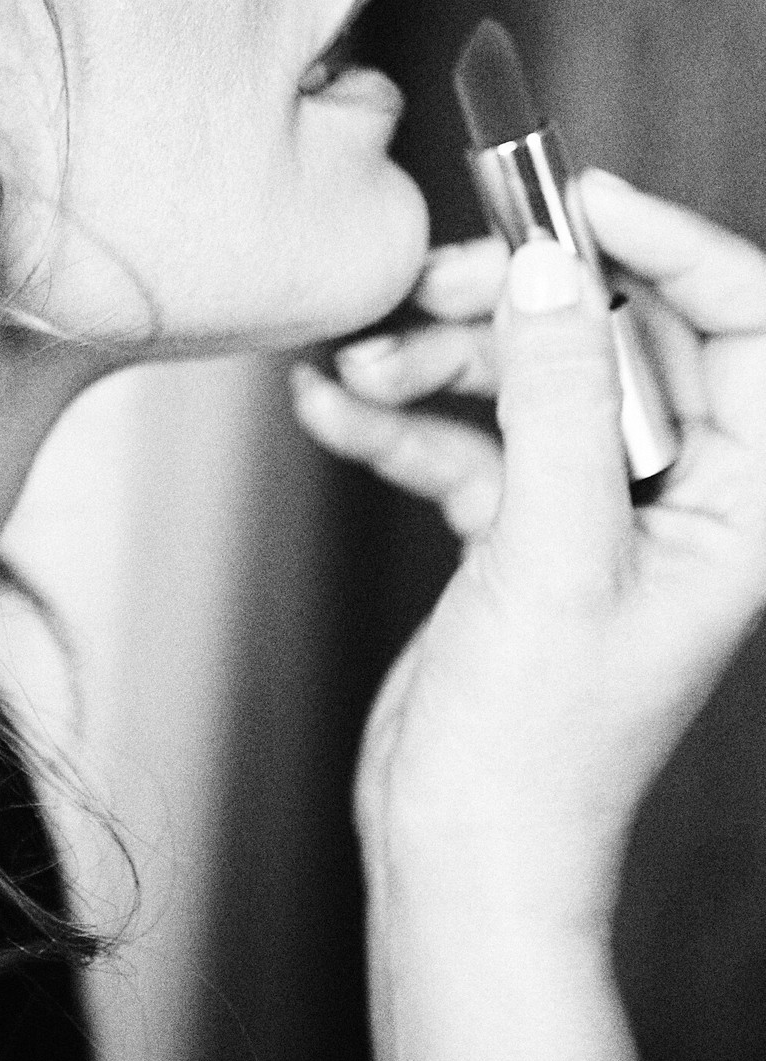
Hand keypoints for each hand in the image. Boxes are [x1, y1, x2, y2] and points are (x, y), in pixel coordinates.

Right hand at [292, 171, 765, 928]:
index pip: (746, 325)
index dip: (672, 247)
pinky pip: (465, 434)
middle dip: (517, 303)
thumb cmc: (539, 752)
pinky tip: (335, 409)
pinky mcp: (517, 527)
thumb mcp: (554, 554)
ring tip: (361, 367)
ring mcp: (591, 508)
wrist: (458, 859)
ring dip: (437, 360)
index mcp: (739, 500)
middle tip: (438, 286)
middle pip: (616, 334)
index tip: (577, 201)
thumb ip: (559, 400)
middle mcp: (675, 493)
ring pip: (528, 374)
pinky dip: (400, 416)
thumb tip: (551, 268)